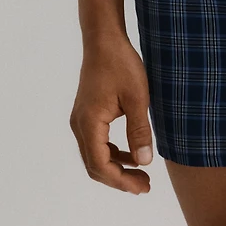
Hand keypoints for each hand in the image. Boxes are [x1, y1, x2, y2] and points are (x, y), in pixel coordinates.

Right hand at [69, 34, 154, 193]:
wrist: (104, 40)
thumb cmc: (121, 64)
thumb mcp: (137, 98)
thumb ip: (140, 131)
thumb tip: (145, 162)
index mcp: (89, 123)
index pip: (101, 164)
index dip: (121, 180)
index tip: (143, 186)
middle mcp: (80, 125)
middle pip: (95, 165)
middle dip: (119, 179)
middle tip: (144, 186)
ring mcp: (81, 120)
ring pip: (94, 155)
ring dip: (116, 167)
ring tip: (141, 175)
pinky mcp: (86, 114)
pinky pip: (96, 143)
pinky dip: (112, 153)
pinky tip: (132, 154)